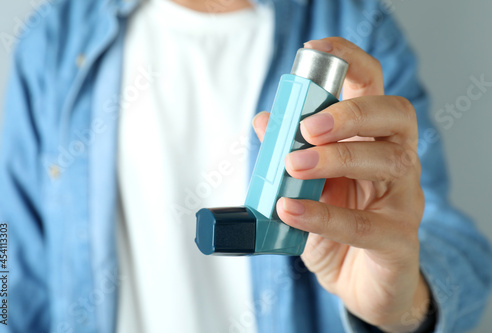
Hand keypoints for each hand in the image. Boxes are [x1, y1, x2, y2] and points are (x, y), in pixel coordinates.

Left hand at [252, 38, 429, 331]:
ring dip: (336, 159)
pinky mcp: (399, 241)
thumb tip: (264, 120)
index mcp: (372, 140)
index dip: (350, 61)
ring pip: (387, 164)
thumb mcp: (306, 187)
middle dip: (351, 113)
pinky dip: (324, 215)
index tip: (314, 51)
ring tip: (293, 166)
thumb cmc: (335, 230)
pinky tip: (290, 210)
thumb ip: (288, 154)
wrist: (359, 285)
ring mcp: (404, 200)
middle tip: (307, 127)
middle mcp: (397, 162)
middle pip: (394, 115)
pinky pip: (367, 225)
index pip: (373, 87)